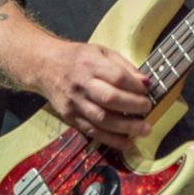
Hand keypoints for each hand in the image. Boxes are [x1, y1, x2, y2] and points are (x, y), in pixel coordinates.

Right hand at [36, 40, 152, 149]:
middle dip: (133, 107)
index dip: (135, 86)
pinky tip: (126, 142)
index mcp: (91, 64)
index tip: (147, 91)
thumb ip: (124, 67)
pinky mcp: (70, 117)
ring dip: (126, 127)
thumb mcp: (102, 52)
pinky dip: (111, 139)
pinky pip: (92, 132)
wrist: (46, 66)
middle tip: (148, 109)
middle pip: (110, 99)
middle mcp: (82, 84)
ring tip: (144, 130)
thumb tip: (146, 83)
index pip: (117, 77)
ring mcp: (75, 103)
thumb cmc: (79, 58)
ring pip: (102, 119)